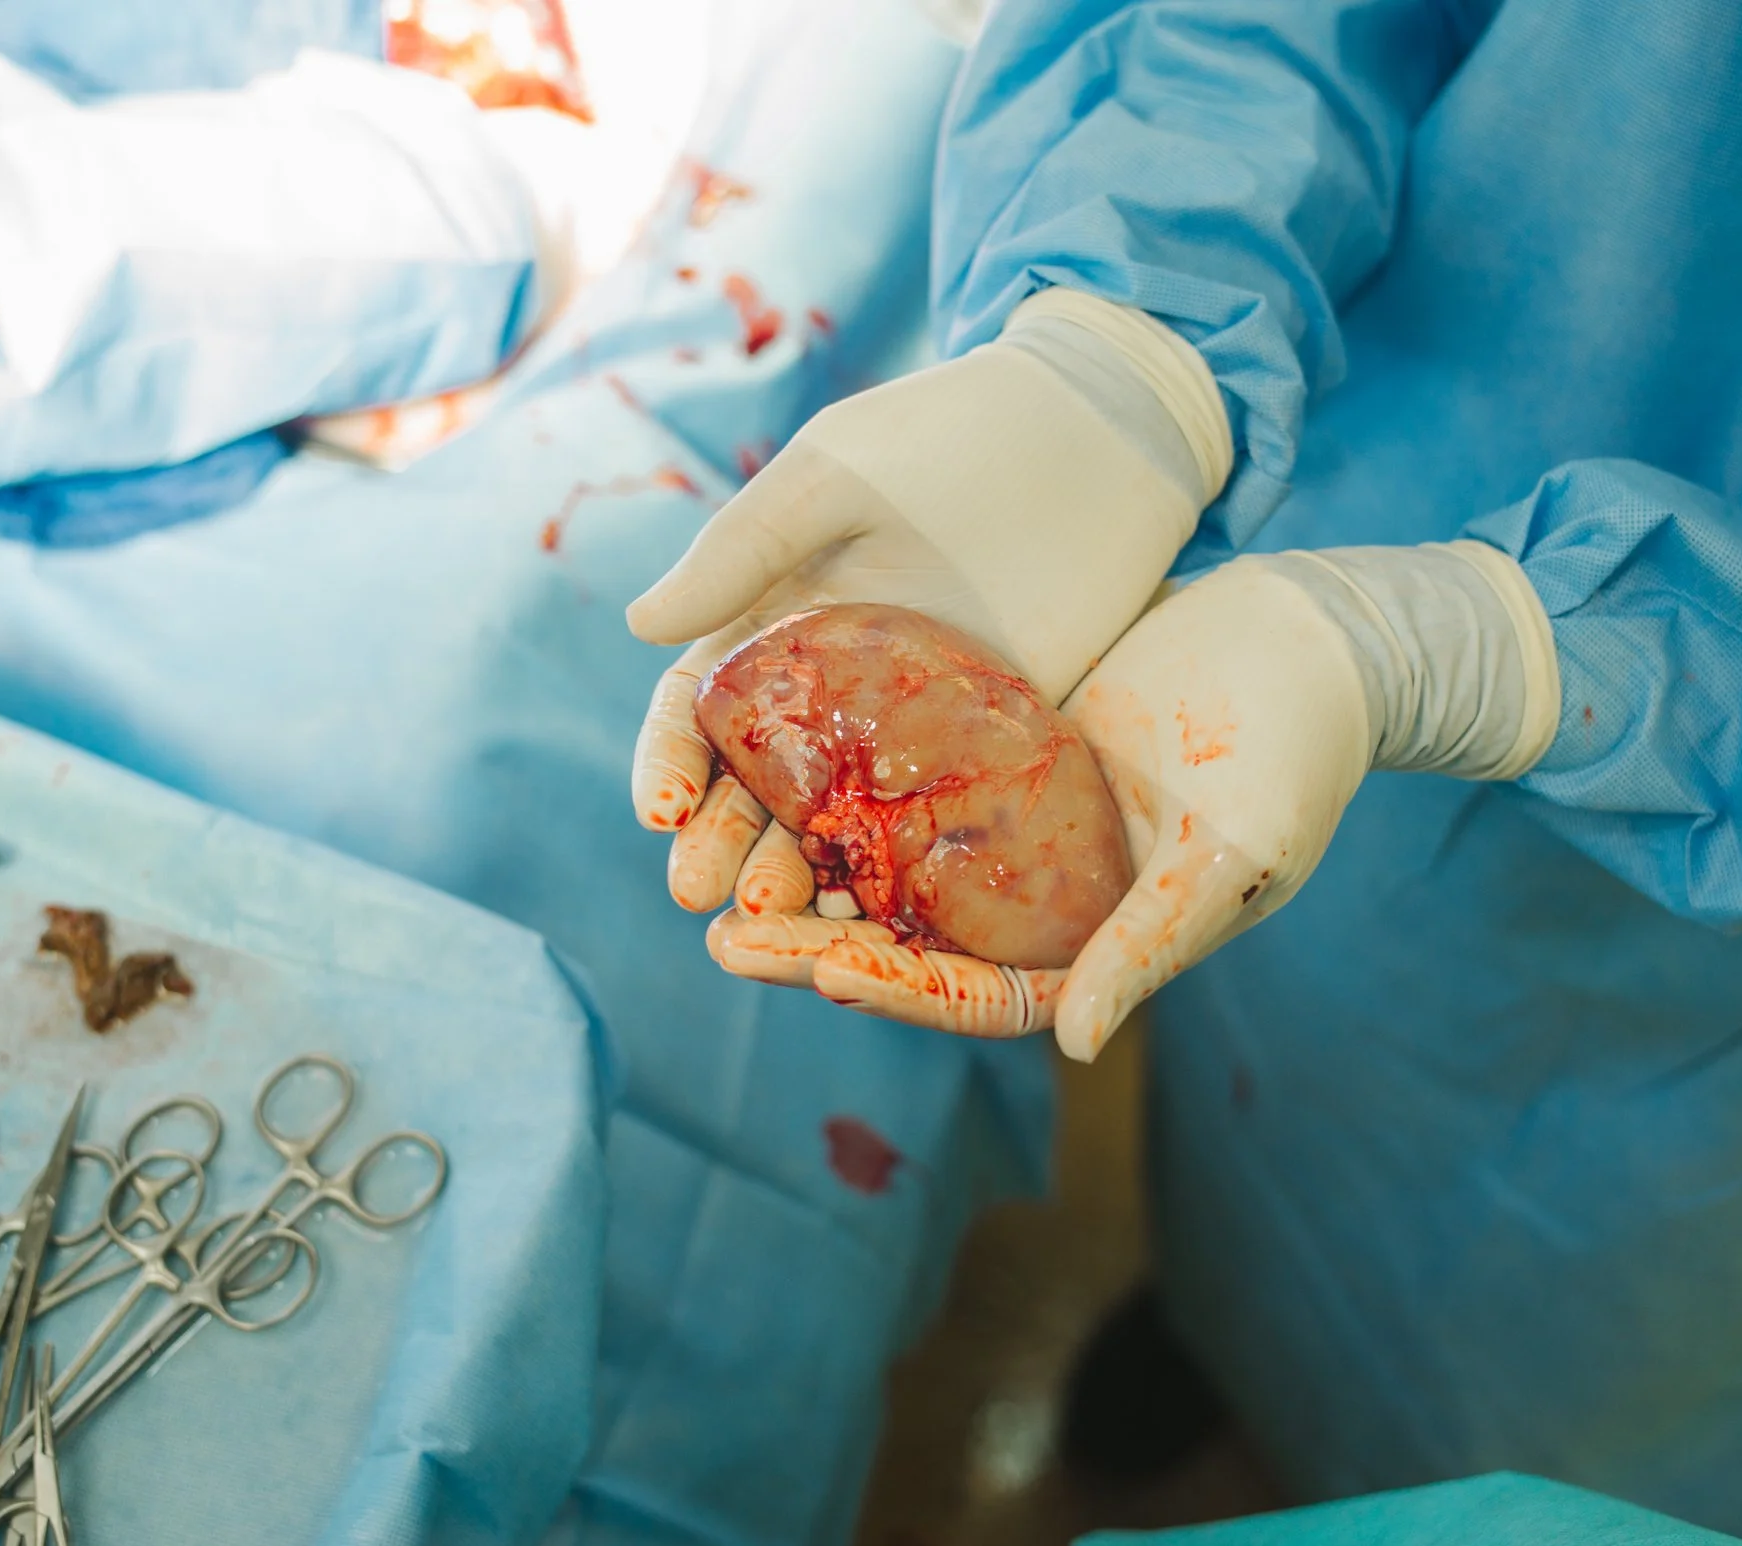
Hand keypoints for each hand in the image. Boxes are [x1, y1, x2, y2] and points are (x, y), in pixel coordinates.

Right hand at [626, 288, 1230, 920]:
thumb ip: (742, 549)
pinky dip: (893, 875)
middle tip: (701, 896)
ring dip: (794, 871)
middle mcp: (831, 686)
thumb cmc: (951, 432)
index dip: (670, 762)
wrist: (1102, 430)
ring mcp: (908, 726)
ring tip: (775, 919)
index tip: (662, 814)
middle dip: (720, 842)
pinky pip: (928, 826)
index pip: (698, 709)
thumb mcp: (835, 476)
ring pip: (833, 820)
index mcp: (774, 619)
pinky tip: (873, 916)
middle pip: (756, 784)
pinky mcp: (987, 749)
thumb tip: (640, 627)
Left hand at [704, 541, 1561, 1057]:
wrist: (1316, 638)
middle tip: (723, 936)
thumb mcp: (1232, 854)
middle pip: (911, 942)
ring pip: (893, 871)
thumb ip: (1150, 943)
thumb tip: (1072, 1045)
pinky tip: (771, 777)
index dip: (902, 992)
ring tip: (717, 875)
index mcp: (1098, 945)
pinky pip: (907, 785)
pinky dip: (844, 791)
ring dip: (809, 876)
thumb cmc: (1299, 751)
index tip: (822, 976)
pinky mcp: (1001, 753)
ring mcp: (1016, 827)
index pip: (979, 995)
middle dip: (818, 946)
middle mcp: (1045, 900)